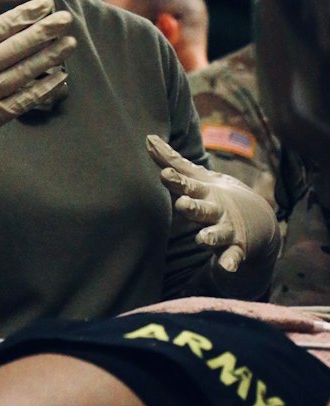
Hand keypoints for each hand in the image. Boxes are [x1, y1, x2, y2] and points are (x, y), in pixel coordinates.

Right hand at [0, 0, 75, 211]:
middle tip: (66, 19)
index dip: (24, 15)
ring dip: (50, 57)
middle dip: (45, 31)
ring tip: (70, 42)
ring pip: (26, 71)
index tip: (45, 3)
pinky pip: (26, 99)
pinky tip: (61, 75)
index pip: (0, 27)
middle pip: (18, 47)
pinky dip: (45, 87)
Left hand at [147, 134, 280, 296]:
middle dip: (193, 207)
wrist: (257, 220)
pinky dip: (232, 262)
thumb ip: (171, 161)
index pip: (188, 185)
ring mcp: (228, 229)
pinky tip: (228, 267)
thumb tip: (148, 138)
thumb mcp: (197, 178)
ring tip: (203, 239)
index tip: (164, 174)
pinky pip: (234, 257)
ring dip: (211, 236)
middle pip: (202, 209)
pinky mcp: (237, 249)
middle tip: (182, 204)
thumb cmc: (217, 196)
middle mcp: (216, 210)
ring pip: (218, 234)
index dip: (176, 180)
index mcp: (204, 193)